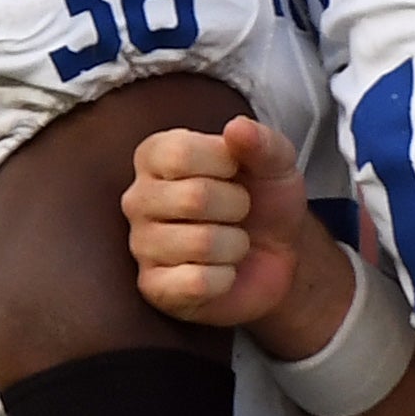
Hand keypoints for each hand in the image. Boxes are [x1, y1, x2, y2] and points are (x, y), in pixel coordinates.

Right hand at [127, 118, 335, 340]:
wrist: (274, 258)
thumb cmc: (263, 202)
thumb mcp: (276, 164)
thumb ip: (262, 142)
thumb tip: (236, 128)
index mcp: (155, 156)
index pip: (182, 152)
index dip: (226, 164)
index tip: (235, 173)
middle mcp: (138, 198)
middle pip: (193, 197)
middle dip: (237, 207)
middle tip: (238, 212)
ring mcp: (140, 245)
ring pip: (200, 243)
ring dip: (235, 245)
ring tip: (230, 242)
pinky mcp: (153, 288)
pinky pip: (196, 282)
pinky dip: (225, 278)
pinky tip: (221, 272)